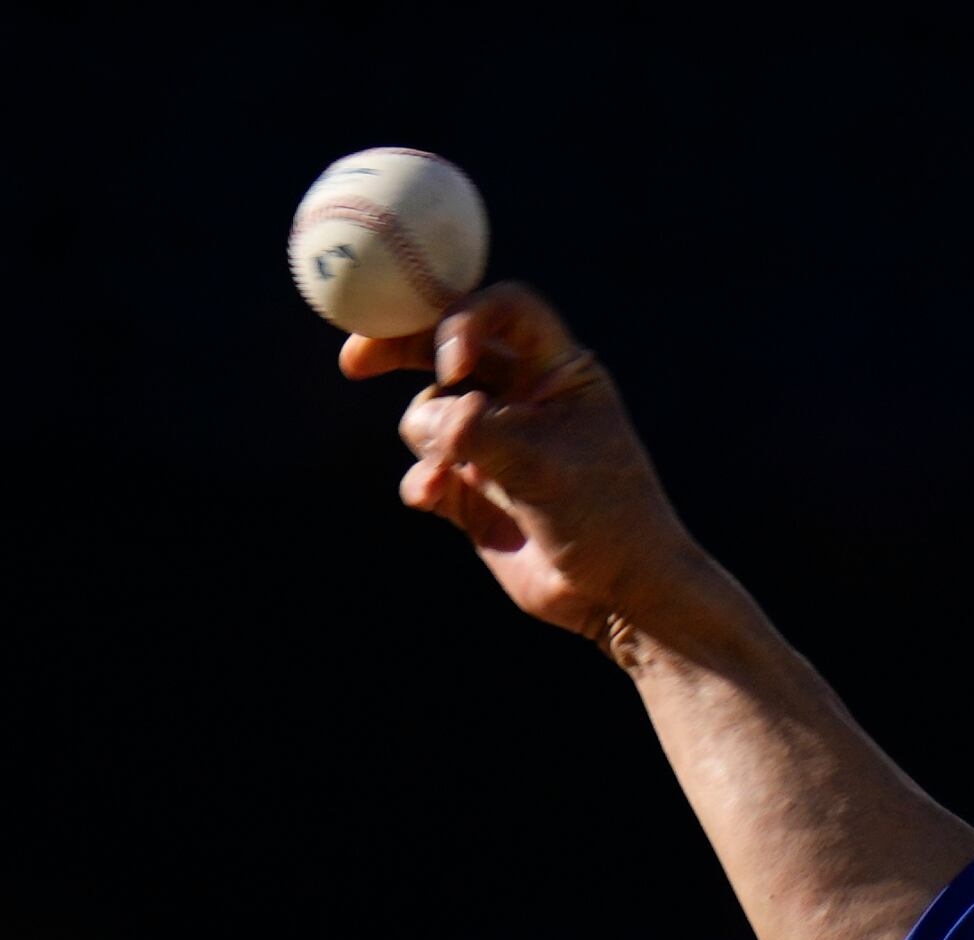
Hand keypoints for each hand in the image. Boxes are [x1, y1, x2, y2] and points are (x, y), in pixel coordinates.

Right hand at [344, 286, 718, 645]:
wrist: (616, 594)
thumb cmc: (603, 517)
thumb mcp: (543, 464)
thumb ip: (480, 434)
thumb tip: (426, 421)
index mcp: (556, 369)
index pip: (506, 311)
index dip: (467, 321)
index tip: (447, 362)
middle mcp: (521, 397)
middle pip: (448, 346)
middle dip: (400, 348)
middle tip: (356, 358)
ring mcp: (493, 442)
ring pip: (429, 414)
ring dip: (427, 440)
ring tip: (446, 475)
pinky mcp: (471, 491)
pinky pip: (425, 470)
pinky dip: (421, 481)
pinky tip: (429, 498)